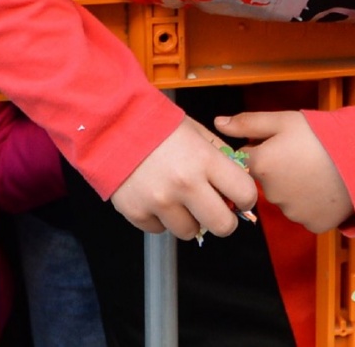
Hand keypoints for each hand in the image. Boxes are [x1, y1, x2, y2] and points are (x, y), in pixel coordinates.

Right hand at [109, 117, 256, 238]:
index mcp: (204, 159)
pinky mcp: (136, 212)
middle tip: (212, 207)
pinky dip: (159, 218)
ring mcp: (159, 201)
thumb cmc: (154, 124)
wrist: (109, 123)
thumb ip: (220, 154)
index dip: (244, 196)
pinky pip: (159, 229)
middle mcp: (184, 184)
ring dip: (187, 218)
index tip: (237, 194)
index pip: (245, 193)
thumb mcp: (195, 130)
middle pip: (223, 226)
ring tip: (175, 197)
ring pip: (190, 232)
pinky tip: (153, 196)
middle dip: (222, 218)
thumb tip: (239, 182)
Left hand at [216, 111, 352, 233]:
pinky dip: (311, 204)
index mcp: (260, 166)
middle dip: (278, 170)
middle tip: (303, 156)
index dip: (262, 150)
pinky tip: (324, 189)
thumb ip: (247, 122)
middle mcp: (271, 194)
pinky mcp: (312, 225)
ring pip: (284, 199)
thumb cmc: (324, 135)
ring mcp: (292, 212)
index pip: (245, 161)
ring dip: (294, 189)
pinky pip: (304, 214)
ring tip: (317, 171)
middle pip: (265, 182)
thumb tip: (218, 123)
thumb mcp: (283, 120)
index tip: (282, 145)